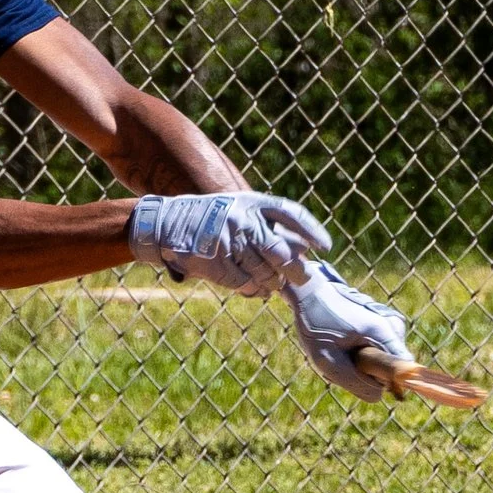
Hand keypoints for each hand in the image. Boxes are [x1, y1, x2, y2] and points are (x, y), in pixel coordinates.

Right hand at [127, 193, 330, 295]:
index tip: (325, 247)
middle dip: (296, 270)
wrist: (167, 223)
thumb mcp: (239, 208)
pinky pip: (245, 284)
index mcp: (253, 202)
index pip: (291, 214)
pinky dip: (253, 290)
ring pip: (265, 273)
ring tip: (272, 285)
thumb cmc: (212, 218)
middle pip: (281, 253)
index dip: (312, 230)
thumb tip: (303, 248)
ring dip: (272, 283)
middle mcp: (243, 220)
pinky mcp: (216, 263)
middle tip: (302, 278)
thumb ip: (267, 225)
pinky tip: (254, 289)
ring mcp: (229, 242)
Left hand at [283, 261, 409, 401]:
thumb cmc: (316, 322)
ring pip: (383, 360)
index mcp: (384, 331)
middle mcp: (393, 325)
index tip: (364, 377)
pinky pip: (378, 350)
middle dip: (366, 371)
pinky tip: (343, 342)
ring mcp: (390, 322)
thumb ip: (355, 382)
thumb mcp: (327, 359)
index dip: (389, 383)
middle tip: (339, 357)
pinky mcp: (383, 322)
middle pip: (391, 367)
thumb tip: (379, 395)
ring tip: (339, 347)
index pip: (404, 368)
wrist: (309, 291)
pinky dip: (360, 353)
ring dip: (360, 362)